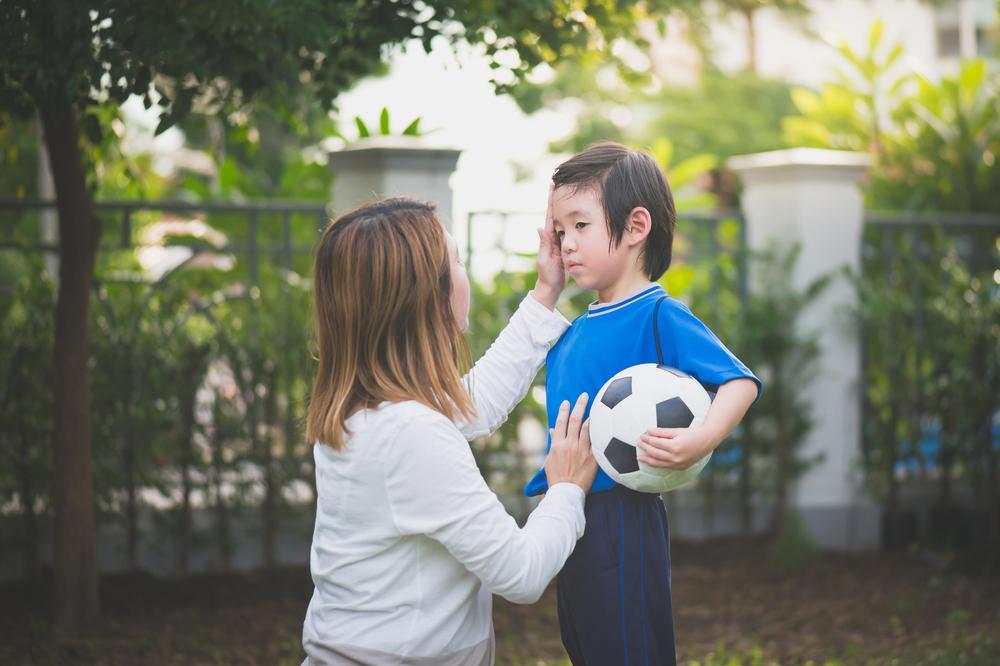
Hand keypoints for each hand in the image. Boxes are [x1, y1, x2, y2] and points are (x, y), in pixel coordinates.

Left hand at [531, 183, 563, 309]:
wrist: (552, 288)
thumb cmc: (547, 276)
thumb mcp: (546, 260)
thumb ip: (544, 245)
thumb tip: (539, 227)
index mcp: (549, 237)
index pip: (551, 215)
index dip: (552, 200)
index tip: (553, 185)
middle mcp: (554, 237)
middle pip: (558, 214)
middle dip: (559, 198)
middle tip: (563, 181)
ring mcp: (560, 241)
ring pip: (565, 221)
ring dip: (567, 208)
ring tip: (571, 193)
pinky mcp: (567, 247)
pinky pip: (571, 232)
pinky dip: (574, 222)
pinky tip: (579, 214)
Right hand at [544, 392, 597, 492]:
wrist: (566, 491)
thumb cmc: (556, 477)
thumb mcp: (549, 459)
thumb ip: (553, 442)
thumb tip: (553, 430)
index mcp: (557, 444)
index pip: (560, 422)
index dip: (563, 410)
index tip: (566, 402)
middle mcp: (569, 444)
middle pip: (574, 420)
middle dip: (579, 405)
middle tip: (584, 395)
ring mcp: (581, 450)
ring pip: (587, 428)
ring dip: (591, 415)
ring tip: (597, 406)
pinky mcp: (592, 458)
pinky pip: (596, 442)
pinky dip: (599, 433)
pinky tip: (604, 425)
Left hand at [637, 426, 716, 469]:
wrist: (707, 441)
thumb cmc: (693, 433)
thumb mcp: (677, 430)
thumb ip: (661, 432)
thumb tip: (648, 430)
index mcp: (675, 447)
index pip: (656, 443)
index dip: (647, 439)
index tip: (641, 436)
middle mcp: (676, 458)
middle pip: (655, 454)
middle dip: (645, 448)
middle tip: (639, 443)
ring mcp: (678, 464)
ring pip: (658, 464)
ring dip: (648, 460)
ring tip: (639, 457)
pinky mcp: (680, 468)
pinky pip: (665, 467)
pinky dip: (657, 464)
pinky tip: (651, 461)